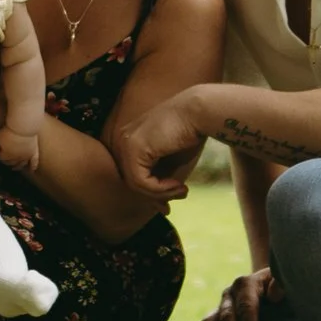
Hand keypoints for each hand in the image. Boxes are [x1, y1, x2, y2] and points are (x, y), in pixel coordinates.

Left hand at [0, 121, 43, 177]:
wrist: (23, 128)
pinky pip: (34, 162)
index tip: (0, 151)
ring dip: (18, 167)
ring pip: (21, 165)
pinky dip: (32, 167)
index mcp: (6, 155)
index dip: (0, 154)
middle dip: (8, 161)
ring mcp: (25, 157)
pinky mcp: (33, 153)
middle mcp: (15, 159)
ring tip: (15, 168)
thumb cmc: (9, 132)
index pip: (1, 158)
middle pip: (11, 163)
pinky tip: (32, 170)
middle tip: (7, 159)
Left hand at [109, 82, 209, 197]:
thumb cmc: (189, 133)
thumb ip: (160, 180)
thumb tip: (160, 208)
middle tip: (176, 199)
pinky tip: (178, 183)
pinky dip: (161, 188)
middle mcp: (122, 140)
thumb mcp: (170, 162)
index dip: (151, 192)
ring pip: (135, 185)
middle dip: (155, 196)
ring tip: (182, 189)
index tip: (167, 205)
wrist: (198, 112)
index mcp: (128, 140)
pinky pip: (141, 182)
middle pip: (131, 182)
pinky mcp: (133, 149)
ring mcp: (125, 143)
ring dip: (162, 193)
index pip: (132, 175)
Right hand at [185, 268, 276, 320]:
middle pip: (227, 315)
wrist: (267, 283)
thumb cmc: (279, 286)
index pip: (247, 304)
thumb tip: (275, 294)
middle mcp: (230, 294)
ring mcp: (221, 306)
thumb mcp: (283, 280)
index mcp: (247, 284)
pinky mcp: (215, 318)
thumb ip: (282, 283)